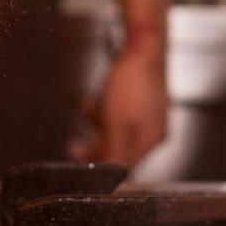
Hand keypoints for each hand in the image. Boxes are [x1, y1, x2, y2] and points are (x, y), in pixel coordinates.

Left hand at [73, 39, 167, 165]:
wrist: (141, 45)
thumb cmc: (132, 83)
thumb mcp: (117, 124)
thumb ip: (113, 152)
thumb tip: (111, 179)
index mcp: (149, 141)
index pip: (124, 167)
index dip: (102, 168)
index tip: (81, 164)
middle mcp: (151, 131)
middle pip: (119, 150)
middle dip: (95, 146)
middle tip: (75, 147)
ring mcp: (146, 115)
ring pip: (115, 131)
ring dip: (97, 124)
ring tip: (88, 110)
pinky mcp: (139, 100)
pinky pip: (116, 114)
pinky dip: (103, 109)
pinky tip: (94, 101)